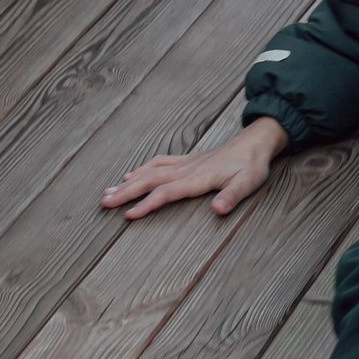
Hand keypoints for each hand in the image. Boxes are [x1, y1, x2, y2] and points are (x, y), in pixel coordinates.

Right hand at [102, 117, 287, 218]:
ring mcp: (185, 163)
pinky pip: (159, 163)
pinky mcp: (187, 160)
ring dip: (129, 182)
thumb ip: (232, 196)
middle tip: (104, 202)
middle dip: (126, 192)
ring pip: (150, 171)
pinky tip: (131, 175)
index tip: (127, 215)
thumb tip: (218, 210)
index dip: (147, 204)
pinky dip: (142, 169)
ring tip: (108, 191)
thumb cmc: (252, 166)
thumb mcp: (248, 183)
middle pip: (150, 181)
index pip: (166, 193)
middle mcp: (186, 169)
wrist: (255, 143)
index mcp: (197, 178)